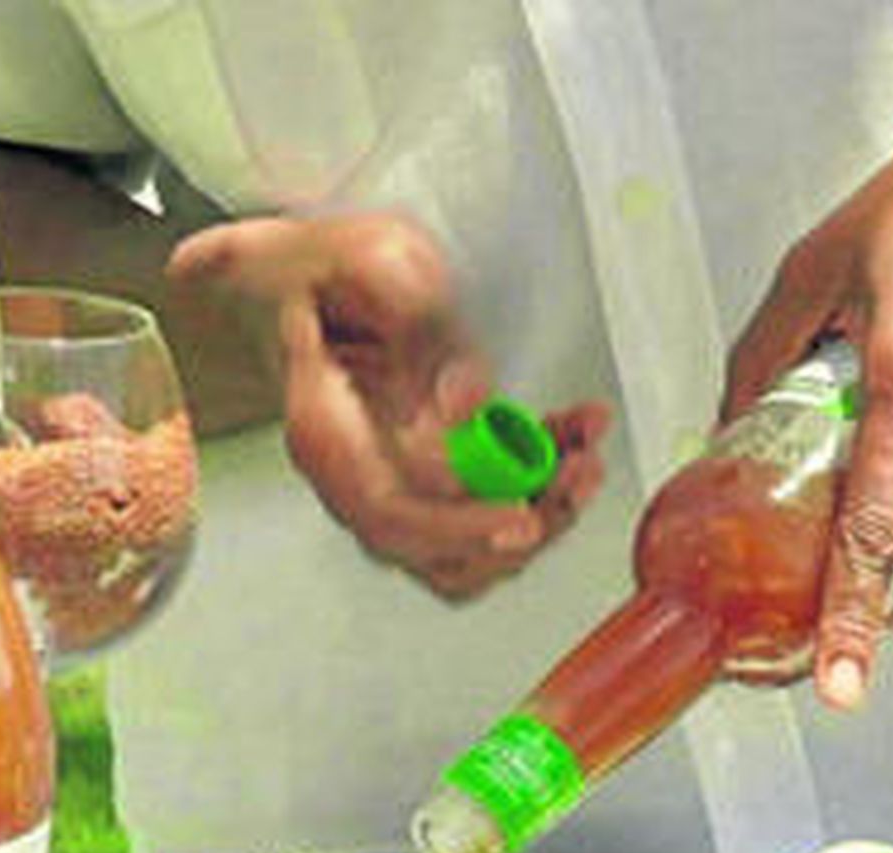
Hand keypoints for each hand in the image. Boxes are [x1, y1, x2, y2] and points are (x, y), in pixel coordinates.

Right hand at [169, 212, 610, 598]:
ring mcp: (387, 484)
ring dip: (539, 512)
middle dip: (521, 524)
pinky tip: (572, 434)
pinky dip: (537, 482)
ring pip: (467, 544)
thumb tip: (465, 403)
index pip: (388, 511)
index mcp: (324, 431)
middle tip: (578, 473)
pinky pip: (484, 507)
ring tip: (585, 456)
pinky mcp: (424, 479)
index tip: (523, 517)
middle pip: (434, 549)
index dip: (461, 527)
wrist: (307, 278)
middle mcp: (352, 477)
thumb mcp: (377, 262)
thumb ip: (424, 328)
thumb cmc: (331, 269)